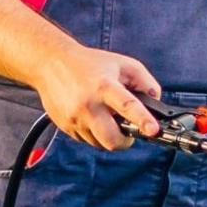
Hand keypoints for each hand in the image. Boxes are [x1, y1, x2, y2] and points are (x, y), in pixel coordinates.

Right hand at [35, 47, 161, 150]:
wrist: (51, 62)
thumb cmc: (91, 64)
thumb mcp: (123, 64)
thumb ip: (145, 83)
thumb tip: (156, 106)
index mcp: (105, 86)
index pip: (127, 105)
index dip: (142, 119)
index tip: (153, 130)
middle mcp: (88, 104)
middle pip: (112, 139)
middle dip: (125, 141)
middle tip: (128, 131)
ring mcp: (75, 117)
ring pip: (100, 143)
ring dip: (109, 136)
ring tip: (106, 118)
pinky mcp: (66, 125)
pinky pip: (87, 140)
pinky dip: (95, 134)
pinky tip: (92, 117)